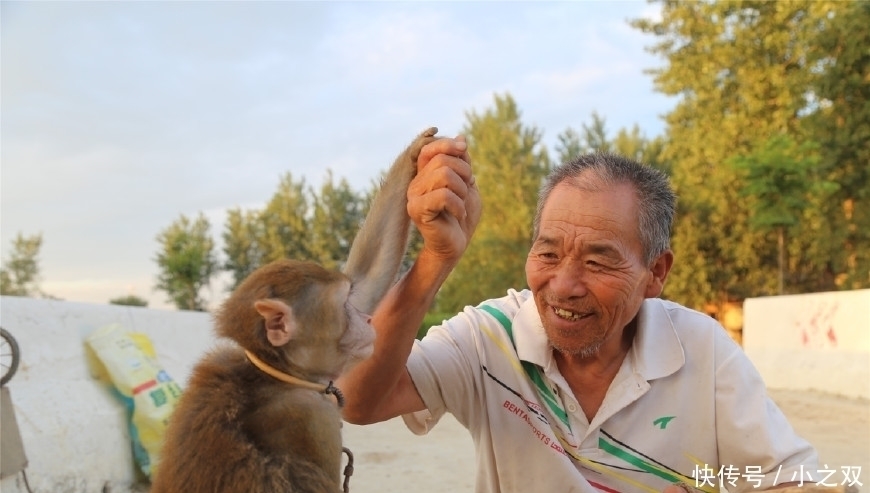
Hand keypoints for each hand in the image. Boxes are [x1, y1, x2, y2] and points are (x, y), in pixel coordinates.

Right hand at [407, 135, 480, 264]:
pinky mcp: (416, 210)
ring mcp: (414, 196)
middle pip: (443, 160)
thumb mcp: (468, 184)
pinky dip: (458, 205)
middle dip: (464, 173)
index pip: (430, 148)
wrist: (456, 245)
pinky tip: (458, 214)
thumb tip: (461, 137)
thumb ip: (462, 162)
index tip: (464, 151)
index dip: (448, 145)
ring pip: (444, 175)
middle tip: (466, 191)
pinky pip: (443, 196)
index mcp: (425, 174)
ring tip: (461, 204)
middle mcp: (416, 182)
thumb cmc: (462, 216)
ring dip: (462, 190)